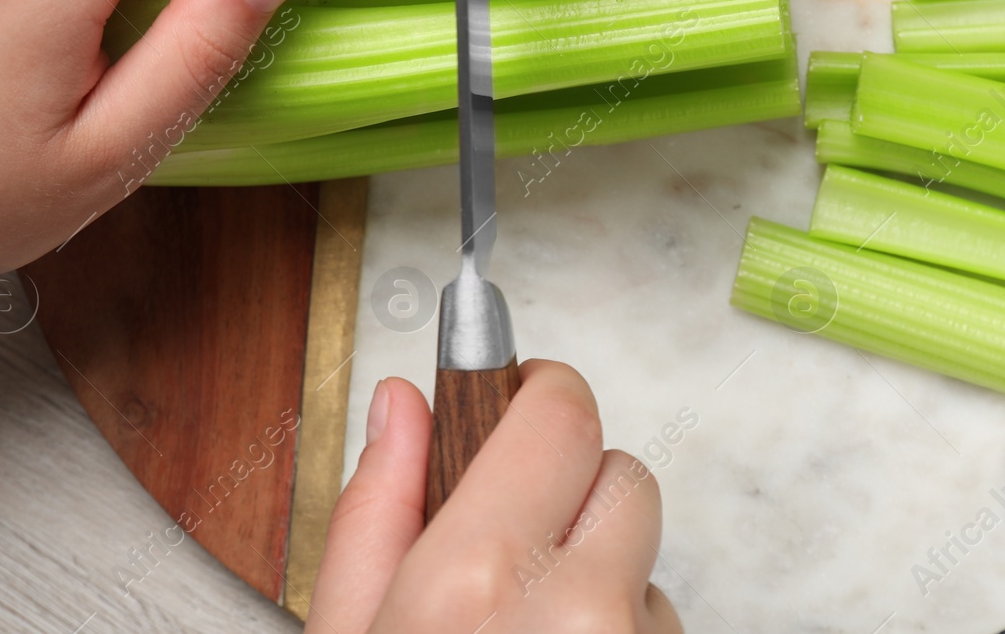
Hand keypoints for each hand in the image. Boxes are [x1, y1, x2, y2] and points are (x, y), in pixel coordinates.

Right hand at [307, 360, 681, 632]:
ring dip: (597, 576)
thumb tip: (403, 404)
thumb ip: (374, 516)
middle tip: (509, 545)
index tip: (521, 399)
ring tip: (522, 631)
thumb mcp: (347, 633)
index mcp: (477, 580)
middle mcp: (579, 611)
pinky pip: (657, 620)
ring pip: (642, 559)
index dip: (540, 395)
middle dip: (571, 492)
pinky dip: (618, 630)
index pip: (561, 413)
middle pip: (620, 477)